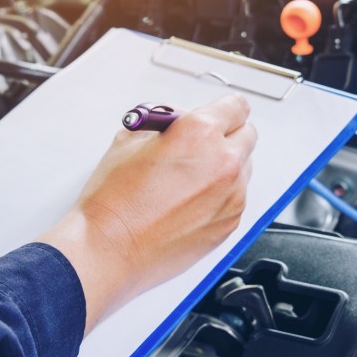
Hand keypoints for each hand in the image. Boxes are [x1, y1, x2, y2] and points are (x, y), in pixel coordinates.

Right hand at [39, 94, 255, 333]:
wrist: (109, 250)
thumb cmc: (113, 202)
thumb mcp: (129, 141)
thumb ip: (164, 124)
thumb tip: (177, 122)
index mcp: (199, 133)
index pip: (236, 106)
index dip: (225, 109)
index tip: (221, 113)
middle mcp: (223, 162)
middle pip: (247, 134)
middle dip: (227, 135)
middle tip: (202, 144)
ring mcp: (231, 194)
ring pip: (244, 167)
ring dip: (226, 165)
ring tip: (190, 178)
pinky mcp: (230, 222)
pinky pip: (236, 197)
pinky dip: (222, 194)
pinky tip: (190, 202)